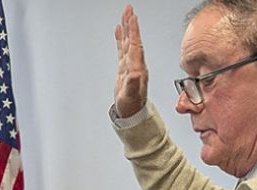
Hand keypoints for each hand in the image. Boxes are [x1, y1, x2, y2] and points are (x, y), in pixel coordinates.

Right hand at [114, 4, 148, 118]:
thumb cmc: (132, 105)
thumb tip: (135, 73)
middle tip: (129, 9)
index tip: (132, 18)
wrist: (131, 112)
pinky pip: (122, 48)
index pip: (135, 45)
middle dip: (131, 24)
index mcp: (137, 67)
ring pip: (128, 41)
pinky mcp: (124, 67)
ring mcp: (130, 64)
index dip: (133, 32)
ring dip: (127, 27)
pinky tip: (119, 29)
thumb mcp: (131, 96)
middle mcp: (135, 63)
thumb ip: (133, 84)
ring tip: (125, 13)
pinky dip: (120, 38)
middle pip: (133, 39)